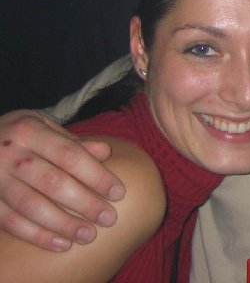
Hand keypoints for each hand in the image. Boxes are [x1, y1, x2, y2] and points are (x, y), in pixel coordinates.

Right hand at [0, 110, 124, 250]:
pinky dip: (37, 236)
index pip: (70, 155)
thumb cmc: (17, 134)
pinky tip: (61, 244)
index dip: (96, 175)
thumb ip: (71, 141)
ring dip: (63, 224)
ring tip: (88, 235)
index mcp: (29, 130)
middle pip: (53, 182)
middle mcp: (10, 155)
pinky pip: (11, 222)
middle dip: (85, 203)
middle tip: (109, 218)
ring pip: (31, 206)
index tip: (119, 193)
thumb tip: (106, 152)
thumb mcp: (41, 126)